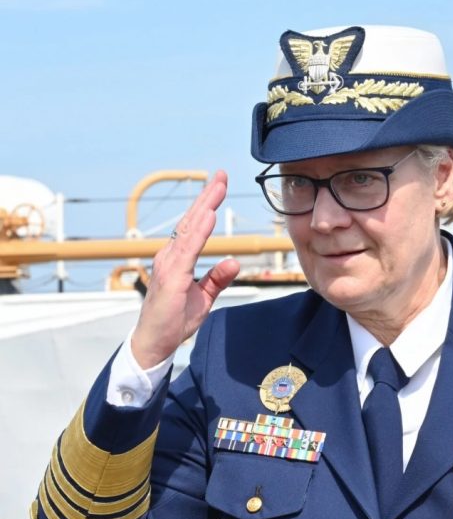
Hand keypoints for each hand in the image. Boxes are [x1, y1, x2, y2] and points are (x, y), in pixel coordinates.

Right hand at [130, 171, 240, 368]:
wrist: (154, 343)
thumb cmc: (173, 321)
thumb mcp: (203, 297)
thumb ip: (216, 278)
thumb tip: (233, 261)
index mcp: (177, 259)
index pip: (194, 227)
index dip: (207, 205)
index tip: (219, 185)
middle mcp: (170, 256)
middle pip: (191, 220)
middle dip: (207, 196)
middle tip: (221, 175)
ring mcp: (168, 265)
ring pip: (189, 229)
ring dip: (204, 207)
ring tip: (217, 187)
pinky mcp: (171, 277)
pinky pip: (187, 250)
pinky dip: (198, 232)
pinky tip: (208, 216)